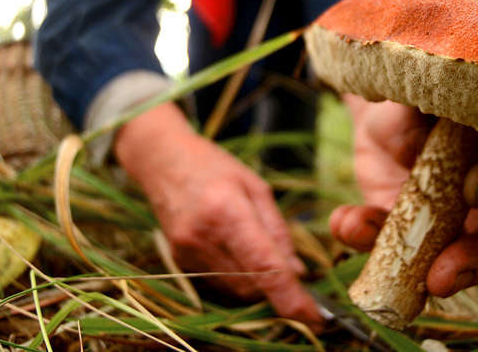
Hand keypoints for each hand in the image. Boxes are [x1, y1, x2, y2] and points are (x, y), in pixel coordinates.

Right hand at [114, 103, 322, 329]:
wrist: (162, 160)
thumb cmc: (215, 166)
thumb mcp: (256, 187)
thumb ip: (277, 231)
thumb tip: (298, 272)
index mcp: (227, 211)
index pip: (264, 266)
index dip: (291, 297)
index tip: (315, 316)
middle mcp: (203, 237)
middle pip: (252, 285)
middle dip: (276, 286)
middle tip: (291, 269)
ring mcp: (186, 252)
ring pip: (236, 290)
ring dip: (256, 282)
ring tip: (255, 247)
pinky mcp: (179, 261)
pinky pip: (218, 283)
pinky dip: (236, 276)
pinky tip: (234, 248)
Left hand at [330, 95, 477, 296]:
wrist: (383, 107)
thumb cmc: (420, 91)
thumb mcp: (423, 90)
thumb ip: (429, 110)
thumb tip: (416, 146)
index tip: (476, 189)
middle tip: (445, 273)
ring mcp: (453, 221)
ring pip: (459, 258)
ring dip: (431, 271)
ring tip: (399, 276)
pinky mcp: (413, 235)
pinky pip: (393, 249)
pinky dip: (364, 235)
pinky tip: (346, 223)